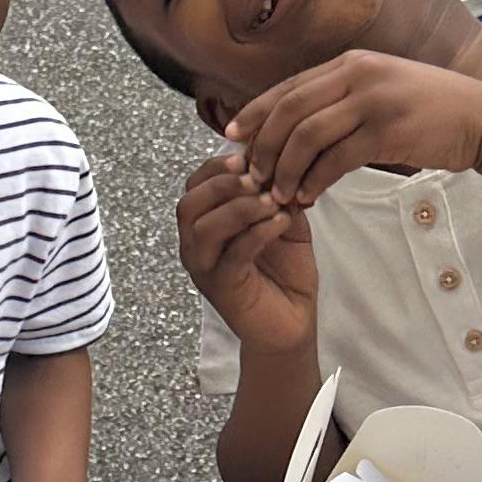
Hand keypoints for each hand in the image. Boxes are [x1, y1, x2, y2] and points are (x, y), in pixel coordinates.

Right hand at [176, 153, 319, 357]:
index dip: (217, 167)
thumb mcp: (284, 221)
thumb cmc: (284, 272)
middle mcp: (196, 246)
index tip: (248, 158)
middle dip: (223, 184)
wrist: (292, 322)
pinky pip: (233, 254)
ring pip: (203, 228)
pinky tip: (281, 222)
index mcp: (204, 225)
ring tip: (272, 202)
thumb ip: (277, 193)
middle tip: (258, 179)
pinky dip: (257, 232)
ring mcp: (205, 269)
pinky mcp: (224, 288)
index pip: (195, 185)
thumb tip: (279, 159)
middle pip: (189, 204)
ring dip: (239, 207)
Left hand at [224, 50, 481, 209]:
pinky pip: (337, 158)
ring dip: (286, 168)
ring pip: (307, 136)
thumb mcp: (381, 90)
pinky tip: (307, 197)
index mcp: (350, 63)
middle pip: (289, 110)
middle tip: (249, 174)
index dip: (254, 112)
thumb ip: (342, 100)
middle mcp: (357, 75)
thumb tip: (297, 125)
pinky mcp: (388, 131)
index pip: (288, 87)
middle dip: (263, 145)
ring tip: (276, 193)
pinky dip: (315, 180)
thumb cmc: (429, 110)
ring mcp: (372, 101)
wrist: (481, 119)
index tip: (230, 136)